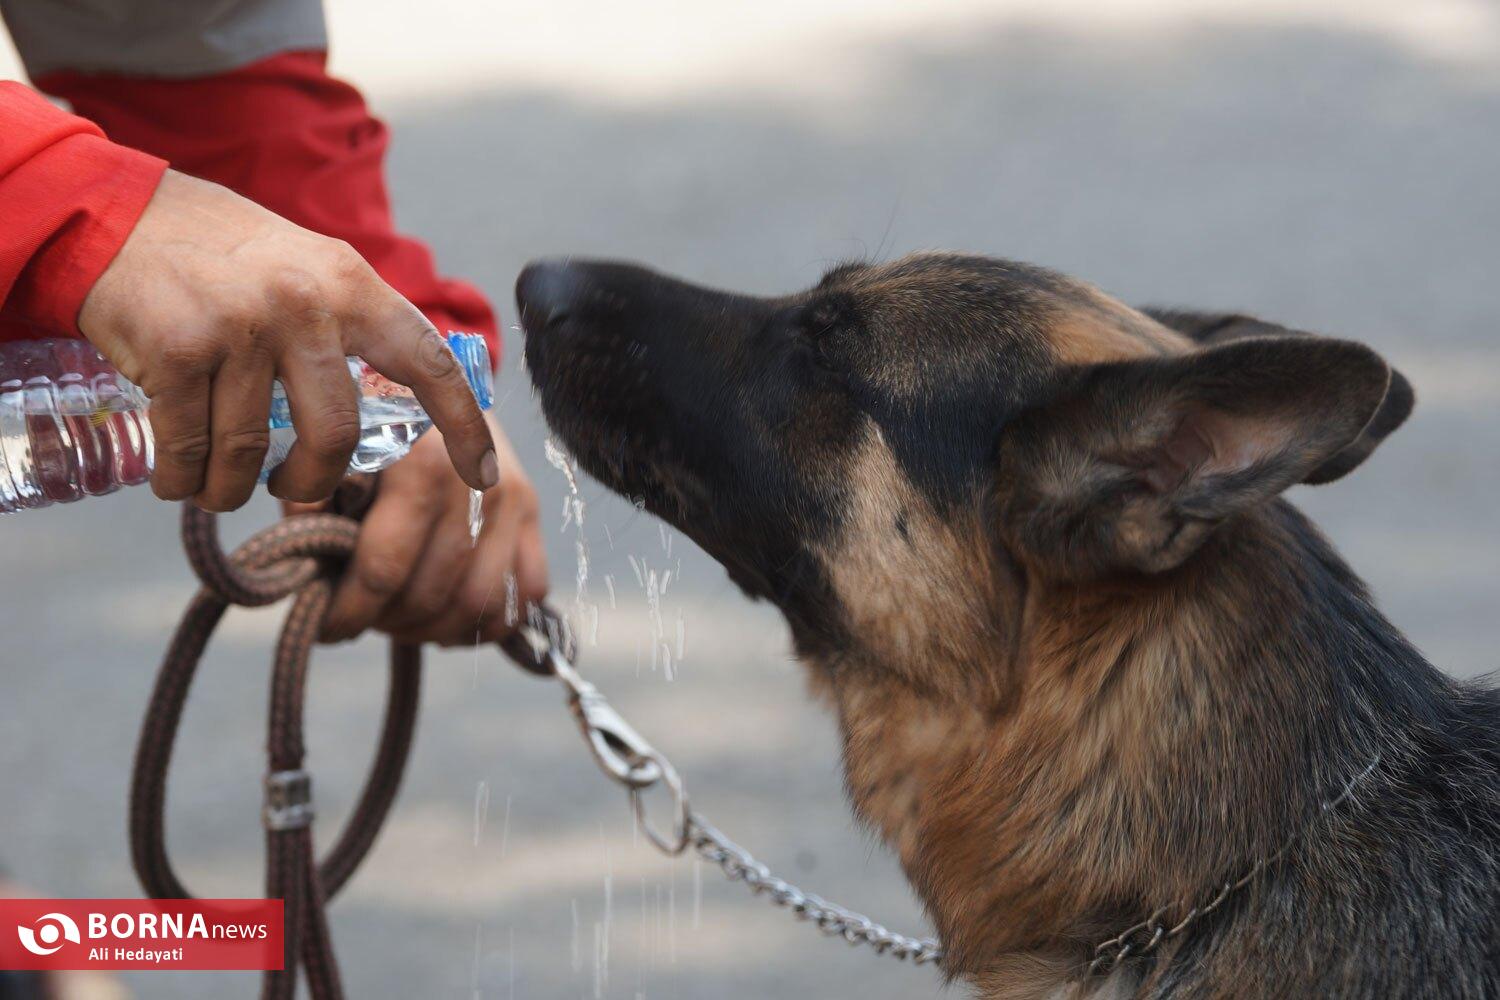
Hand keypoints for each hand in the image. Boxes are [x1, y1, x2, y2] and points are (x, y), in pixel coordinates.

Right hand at [78, 169, 497, 510]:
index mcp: (351, 284)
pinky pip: (190, 450)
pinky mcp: (180, 353)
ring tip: (216, 485)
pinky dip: (181, 480)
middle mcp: (305, 304)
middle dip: (313, 484)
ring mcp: (241, 327)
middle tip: (293, 490)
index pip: (429, 362)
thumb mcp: (305, 268)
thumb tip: (396, 398)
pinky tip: (176, 479)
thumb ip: (349, 324)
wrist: (113, 214)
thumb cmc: (220, 256)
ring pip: (252, 455)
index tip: (481, 477)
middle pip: (335, 437)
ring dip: (230, 488)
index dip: (463, 427)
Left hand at [290, 416, 548, 645]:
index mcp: (423, 466)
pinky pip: (524, 594)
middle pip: (432, 595)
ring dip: (435, 628)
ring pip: (480, 606)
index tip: (325, 625)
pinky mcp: (535, 514)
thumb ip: (314, 508)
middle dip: (388, 621)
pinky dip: (489, 621)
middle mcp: (477, 485)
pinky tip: (449, 614)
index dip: (348, 612)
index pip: (383, 570)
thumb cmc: (376, 418)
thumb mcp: (335, 451)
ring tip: (402, 620)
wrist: (438, 376)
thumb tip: (301, 572)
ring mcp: (514, 502)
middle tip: (362, 618)